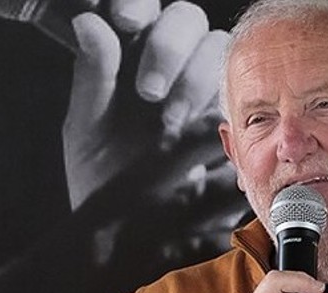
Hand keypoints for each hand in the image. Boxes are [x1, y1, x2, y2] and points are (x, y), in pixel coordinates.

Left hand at [64, 1, 227, 207]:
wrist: (134, 235)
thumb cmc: (103, 177)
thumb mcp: (88, 130)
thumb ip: (93, 77)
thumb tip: (90, 21)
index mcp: (129, 56)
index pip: (140, 8)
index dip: (137, 5)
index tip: (126, 21)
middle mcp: (170, 63)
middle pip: (188, 20)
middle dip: (170, 48)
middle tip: (150, 94)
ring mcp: (202, 89)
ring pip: (218, 50)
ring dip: (197, 79)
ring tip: (173, 123)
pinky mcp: (227, 120)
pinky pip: (240, 98)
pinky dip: (222, 109)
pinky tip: (200, 133)